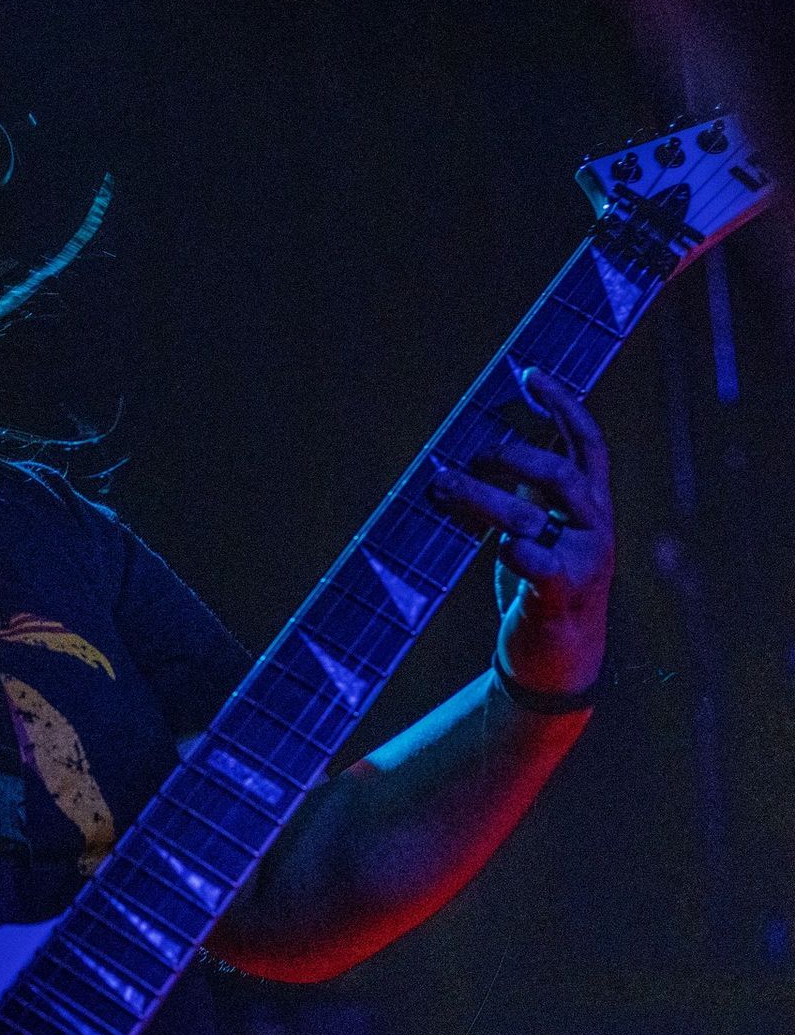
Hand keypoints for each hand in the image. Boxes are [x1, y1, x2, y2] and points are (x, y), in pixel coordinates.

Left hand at [427, 368, 613, 695]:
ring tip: (441, 488)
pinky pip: (536, 561)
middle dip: (509, 454)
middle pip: (558, 471)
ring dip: (481, 497)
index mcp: (588, 505)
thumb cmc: (539, 586)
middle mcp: (593, 526)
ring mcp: (583, 561)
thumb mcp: (536, 529)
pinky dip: (511, 550)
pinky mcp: (563, 595)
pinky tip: (494, 548)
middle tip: (466, 457)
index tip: (530, 372)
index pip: (587, 443)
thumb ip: (523, 491)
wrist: (556, 661)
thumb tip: (477, 450)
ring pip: (533, 514)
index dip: (563, 403)